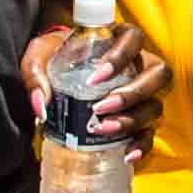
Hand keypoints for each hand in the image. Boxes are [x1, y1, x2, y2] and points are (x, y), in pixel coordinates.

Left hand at [18, 17, 174, 143]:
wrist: (57, 75)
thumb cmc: (53, 57)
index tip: (95, 79)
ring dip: (133, 119)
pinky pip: (150, 132)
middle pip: (157, 74)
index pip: (133, 39)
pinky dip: (142, 144)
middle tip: (101, 107)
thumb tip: (41, 106)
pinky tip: (127, 154)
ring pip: (154, 104)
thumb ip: (36, 74)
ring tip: (104, 129)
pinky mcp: (139, 117)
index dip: (121, 57)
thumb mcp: (39, 56)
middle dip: (131, 94)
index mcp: (119, 38)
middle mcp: (139, 63)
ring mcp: (143, 92)